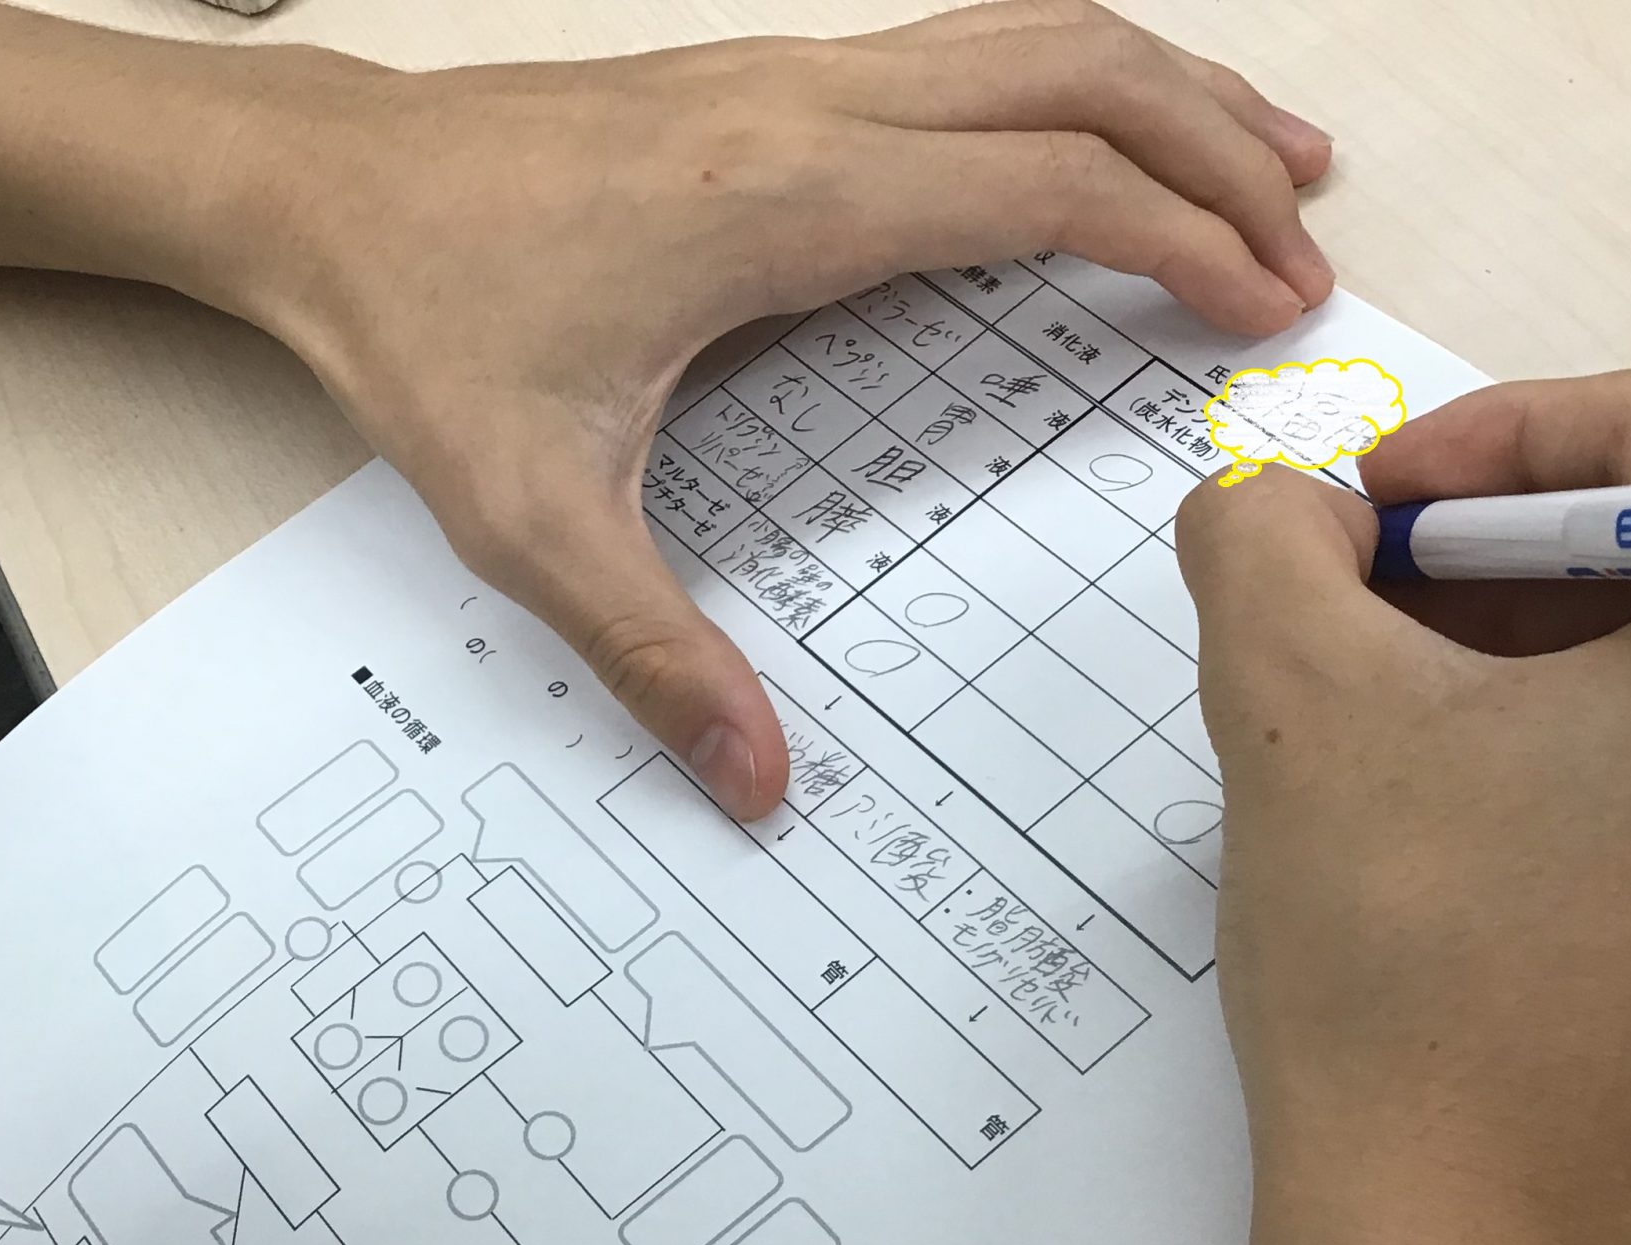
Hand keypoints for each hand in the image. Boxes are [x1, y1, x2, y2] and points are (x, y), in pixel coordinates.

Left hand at [201, 1, 1333, 816]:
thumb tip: (754, 784)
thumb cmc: (420, 326)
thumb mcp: (527, 519)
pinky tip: (1095, 150)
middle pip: (1080, 67)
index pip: (1047, 189)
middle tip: (1310, 243)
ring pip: (1032, 31)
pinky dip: (1072, 84)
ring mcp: (791, 70)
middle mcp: (810, 101)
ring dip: (1165, 87)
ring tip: (1271, 164)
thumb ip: (654, 654)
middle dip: (1218, 144)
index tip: (1272, 313)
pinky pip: (967, 48)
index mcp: (786, 198)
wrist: (319, 192)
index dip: (1182, 244)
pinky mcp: (767, 79)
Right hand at [1179, 371, 1630, 1244]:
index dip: (1480, 437)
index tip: (1354, 508)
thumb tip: (1287, 505)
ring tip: (1391, 707)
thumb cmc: (1409, 973)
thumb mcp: (1296, 703)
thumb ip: (1264, 534)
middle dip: (1503, 549)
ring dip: (1541, 639)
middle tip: (1354, 607)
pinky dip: (1599, 731)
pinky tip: (1470, 794)